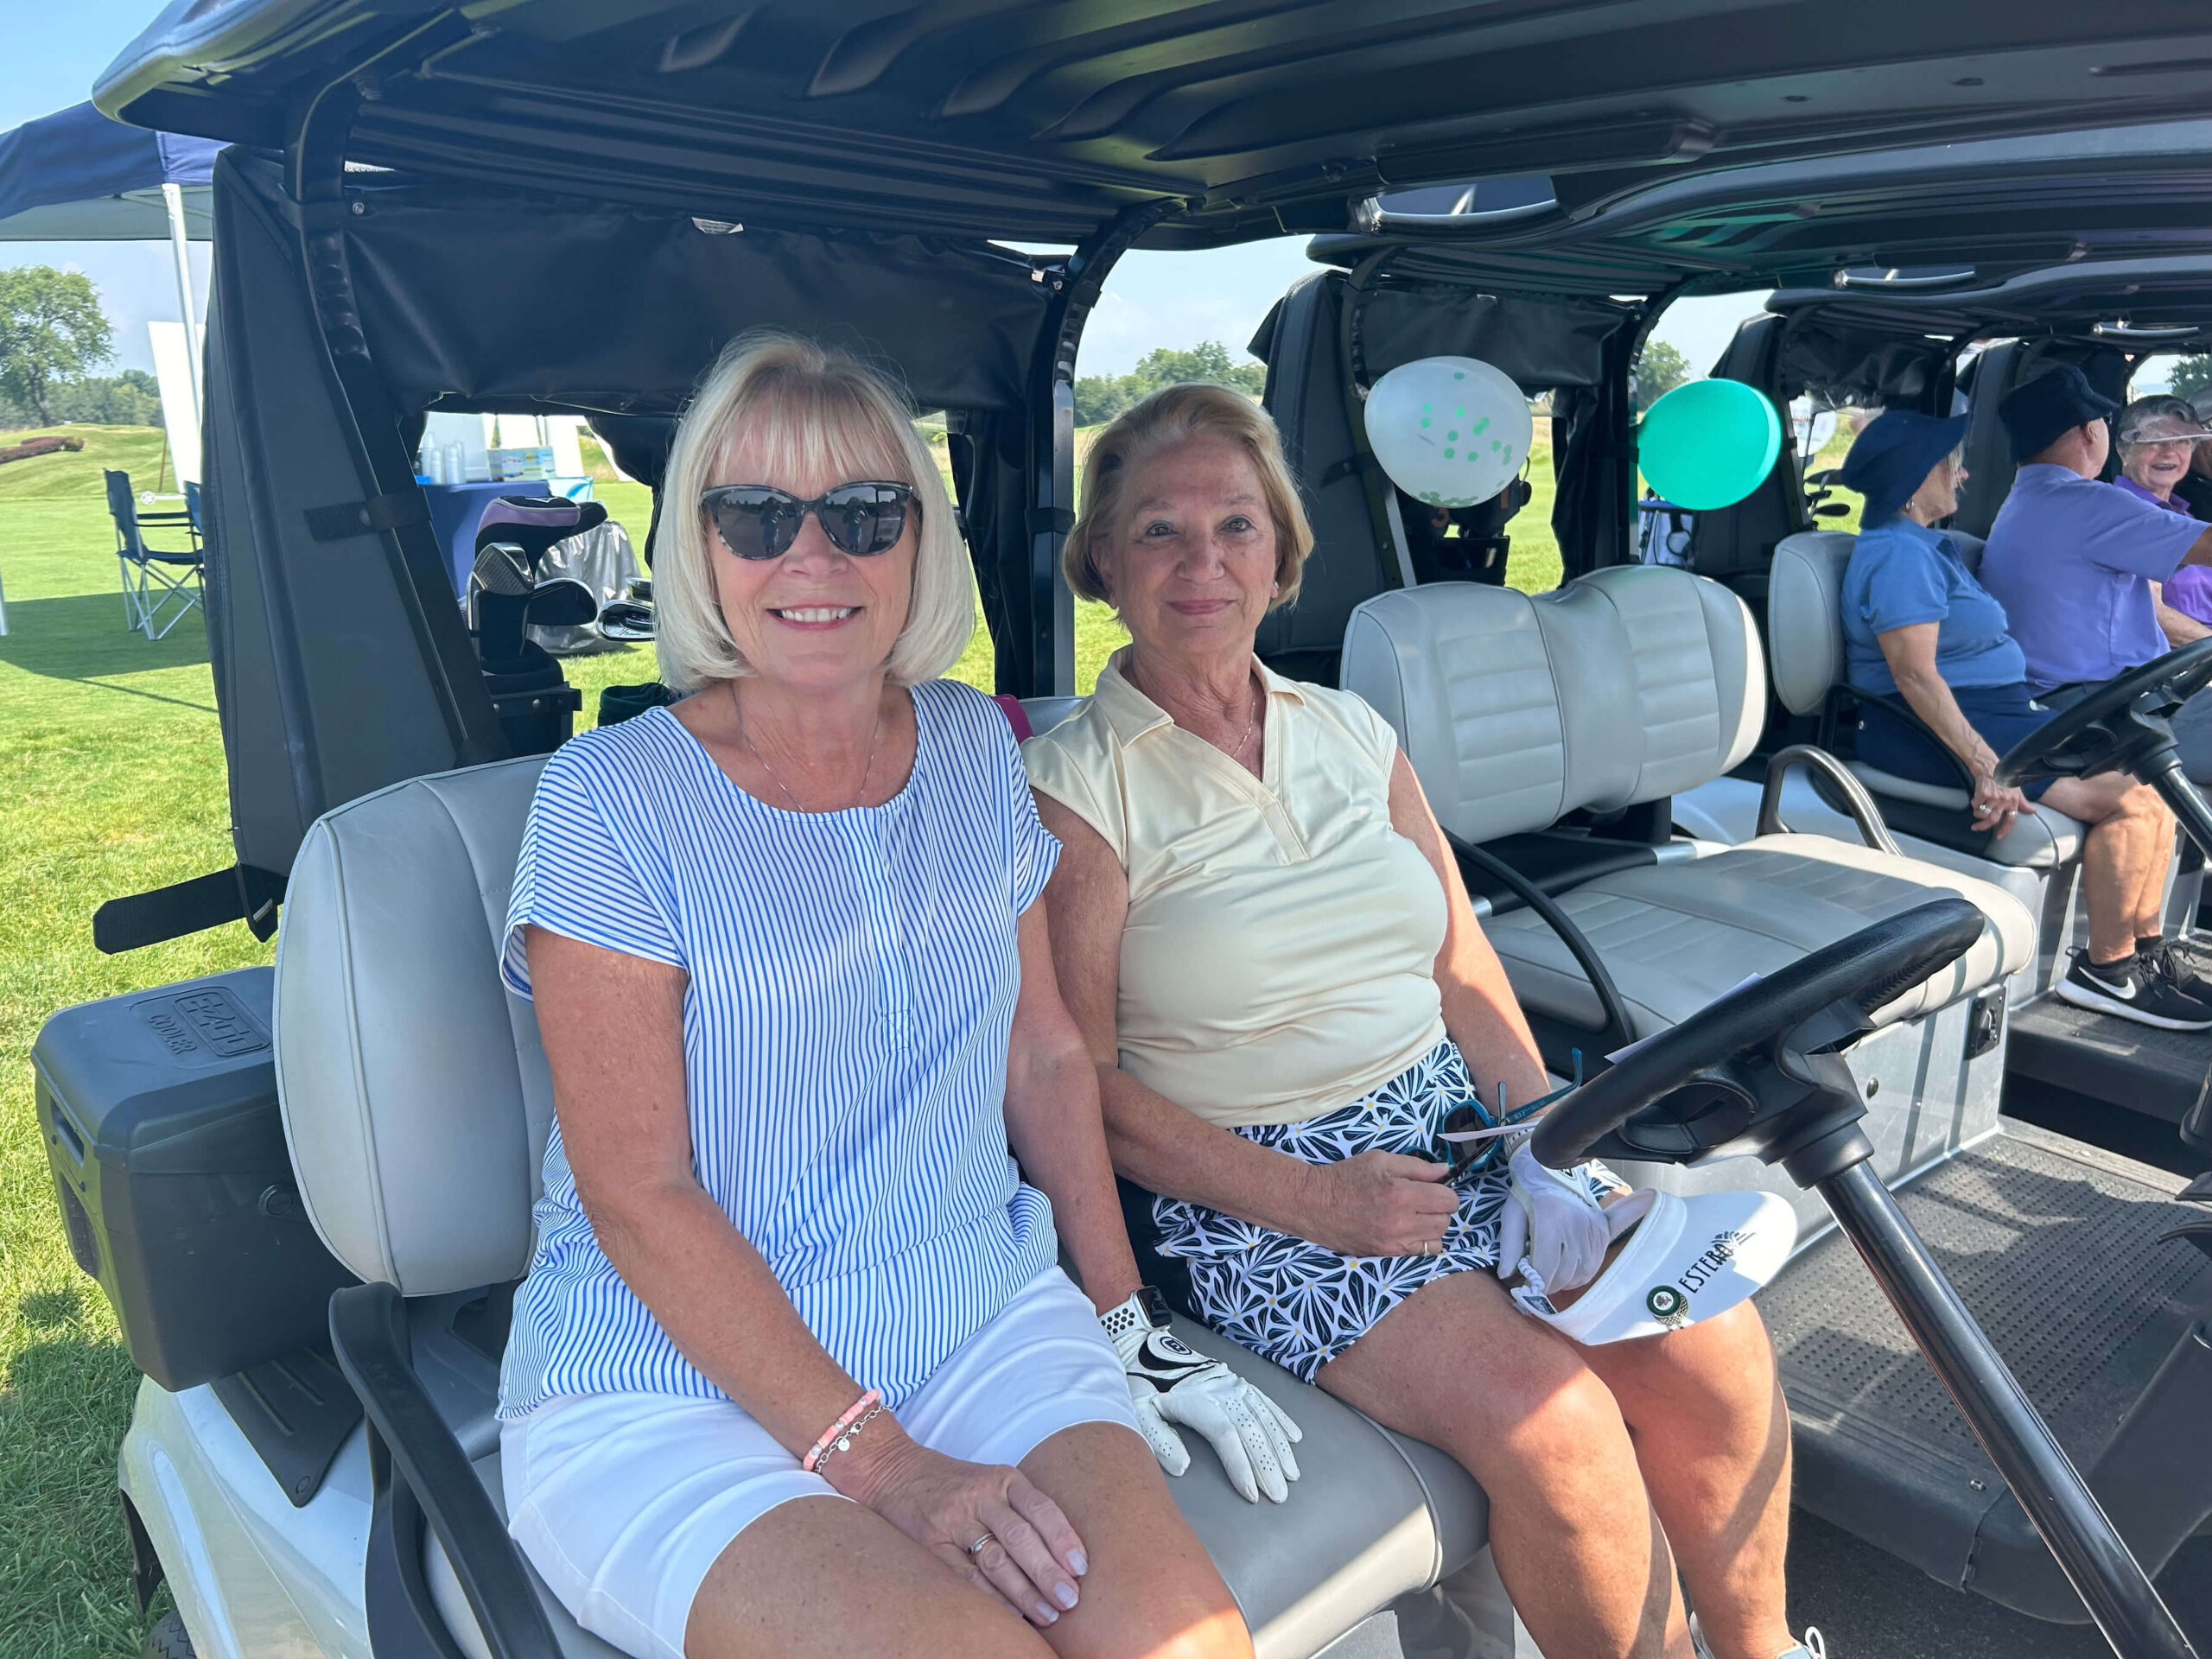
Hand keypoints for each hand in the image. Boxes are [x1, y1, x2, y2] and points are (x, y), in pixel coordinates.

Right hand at [827, 1429, 1085, 1627]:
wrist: (893, 1470)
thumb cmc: (955, 1483)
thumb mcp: (992, 1480)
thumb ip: (1022, 1508)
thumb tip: (1064, 1556)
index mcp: (1003, 1478)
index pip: (1041, 1508)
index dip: (1064, 1538)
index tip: (1081, 1568)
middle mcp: (980, 1496)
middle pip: (1020, 1537)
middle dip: (1048, 1572)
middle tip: (1071, 1600)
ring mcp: (953, 1520)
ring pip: (995, 1559)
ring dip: (1024, 1592)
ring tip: (1048, 1614)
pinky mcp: (930, 1542)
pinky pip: (964, 1575)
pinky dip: (989, 1596)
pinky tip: (1010, 1613)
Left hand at [1104, 1294, 1302, 1502]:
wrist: (1145, 1346)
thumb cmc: (1140, 1384)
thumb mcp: (1138, 1411)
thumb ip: (1159, 1439)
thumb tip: (1182, 1467)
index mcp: (1196, 1399)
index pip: (1225, 1435)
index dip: (1240, 1465)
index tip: (1251, 1494)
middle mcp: (1220, 1390)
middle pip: (1251, 1430)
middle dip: (1267, 1464)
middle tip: (1279, 1496)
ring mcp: (1232, 1383)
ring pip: (1263, 1416)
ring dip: (1279, 1446)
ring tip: (1291, 1474)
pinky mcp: (1236, 1381)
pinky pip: (1265, 1400)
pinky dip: (1281, 1419)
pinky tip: (1294, 1437)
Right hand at [1296, 1149, 1460, 1256]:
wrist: (1314, 1203)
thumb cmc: (1346, 1176)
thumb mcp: (1381, 1160)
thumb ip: (1417, 1166)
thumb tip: (1445, 1171)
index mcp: (1401, 1194)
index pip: (1447, 1200)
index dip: (1445, 1191)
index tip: (1435, 1188)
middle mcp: (1400, 1223)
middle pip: (1444, 1222)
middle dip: (1440, 1209)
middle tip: (1424, 1200)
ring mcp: (1393, 1243)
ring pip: (1436, 1241)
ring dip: (1432, 1227)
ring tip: (1416, 1216)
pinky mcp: (1385, 1254)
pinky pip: (1419, 1253)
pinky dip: (1421, 1242)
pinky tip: (1408, 1230)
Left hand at [1495, 1143, 1611, 1294]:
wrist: (1553, 1167)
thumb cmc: (1527, 1192)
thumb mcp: (1511, 1214)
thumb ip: (1509, 1246)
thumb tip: (1506, 1275)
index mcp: (1551, 1221)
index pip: (1545, 1269)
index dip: (1533, 1284)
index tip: (1524, 1286)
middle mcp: (1577, 1227)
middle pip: (1562, 1276)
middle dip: (1546, 1284)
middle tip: (1534, 1278)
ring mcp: (1593, 1231)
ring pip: (1580, 1275)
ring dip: (1563, 1281)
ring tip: (1549, 1272)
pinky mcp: (1602, 1232)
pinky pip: (1594, 1266)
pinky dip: (1579, 1274)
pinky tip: (1567, 1270)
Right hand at [1969, 770, 2027, 836]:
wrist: (1990, 766)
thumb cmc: (2003, 777)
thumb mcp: (2017, 790)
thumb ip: (2023, 803)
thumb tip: (2033, 811)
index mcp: (2013, 801)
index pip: (2011, 820)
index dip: (2005, 830)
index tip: (1998, 836)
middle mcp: (2004, 800)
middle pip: (1993, 820)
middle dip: (1982, 826)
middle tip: (1976, 827)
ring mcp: (1993, 797)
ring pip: (1982, 814)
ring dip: (1977, 813)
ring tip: (1976, 809)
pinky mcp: (1983, 793)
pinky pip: (1975, 804)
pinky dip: (1973, 803)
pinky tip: (1975, 798)